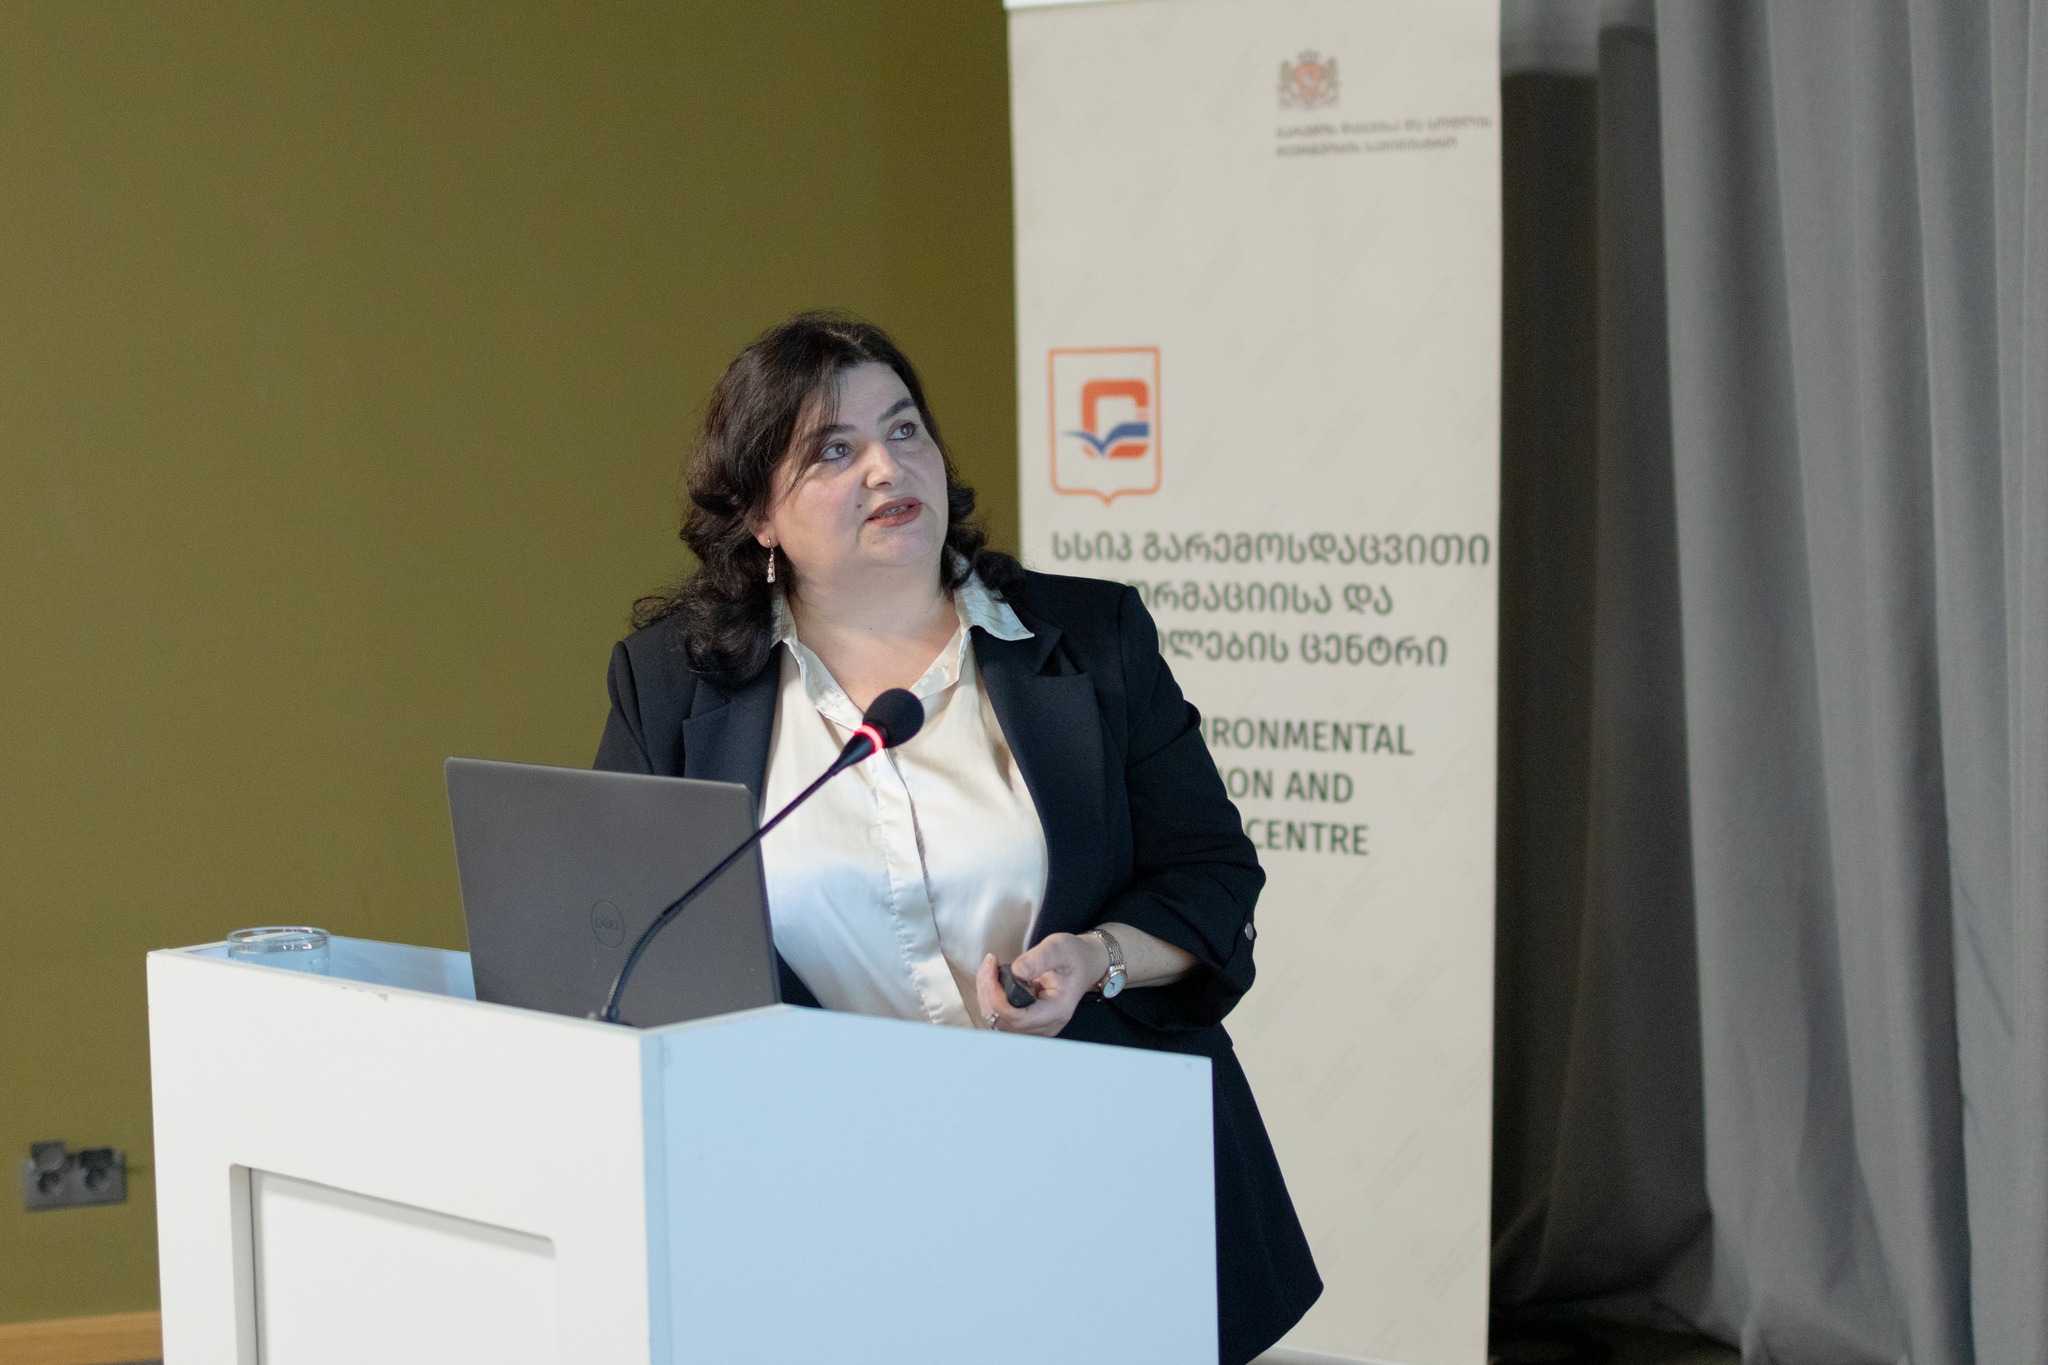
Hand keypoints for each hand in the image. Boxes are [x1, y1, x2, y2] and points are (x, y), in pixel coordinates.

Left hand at [975, 933, 1109, 1037]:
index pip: (1018, 1018)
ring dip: (987, 996)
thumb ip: (1040, 957)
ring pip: (998, 1022)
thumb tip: (1018, 970)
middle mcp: (1046, 1026)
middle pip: (1003, 1022)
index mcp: (1057, 1010)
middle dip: (989, 993)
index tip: (992, 967)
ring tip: (990, 969)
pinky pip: (1001, 1017)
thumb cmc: (1074, 956)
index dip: (997, 996)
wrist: (1084, 964)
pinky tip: (994, 980)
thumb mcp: (1060, 947)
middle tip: (989, 964)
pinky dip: (992, 998)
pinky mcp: (1028, 1023)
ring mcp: (1037, 1027)